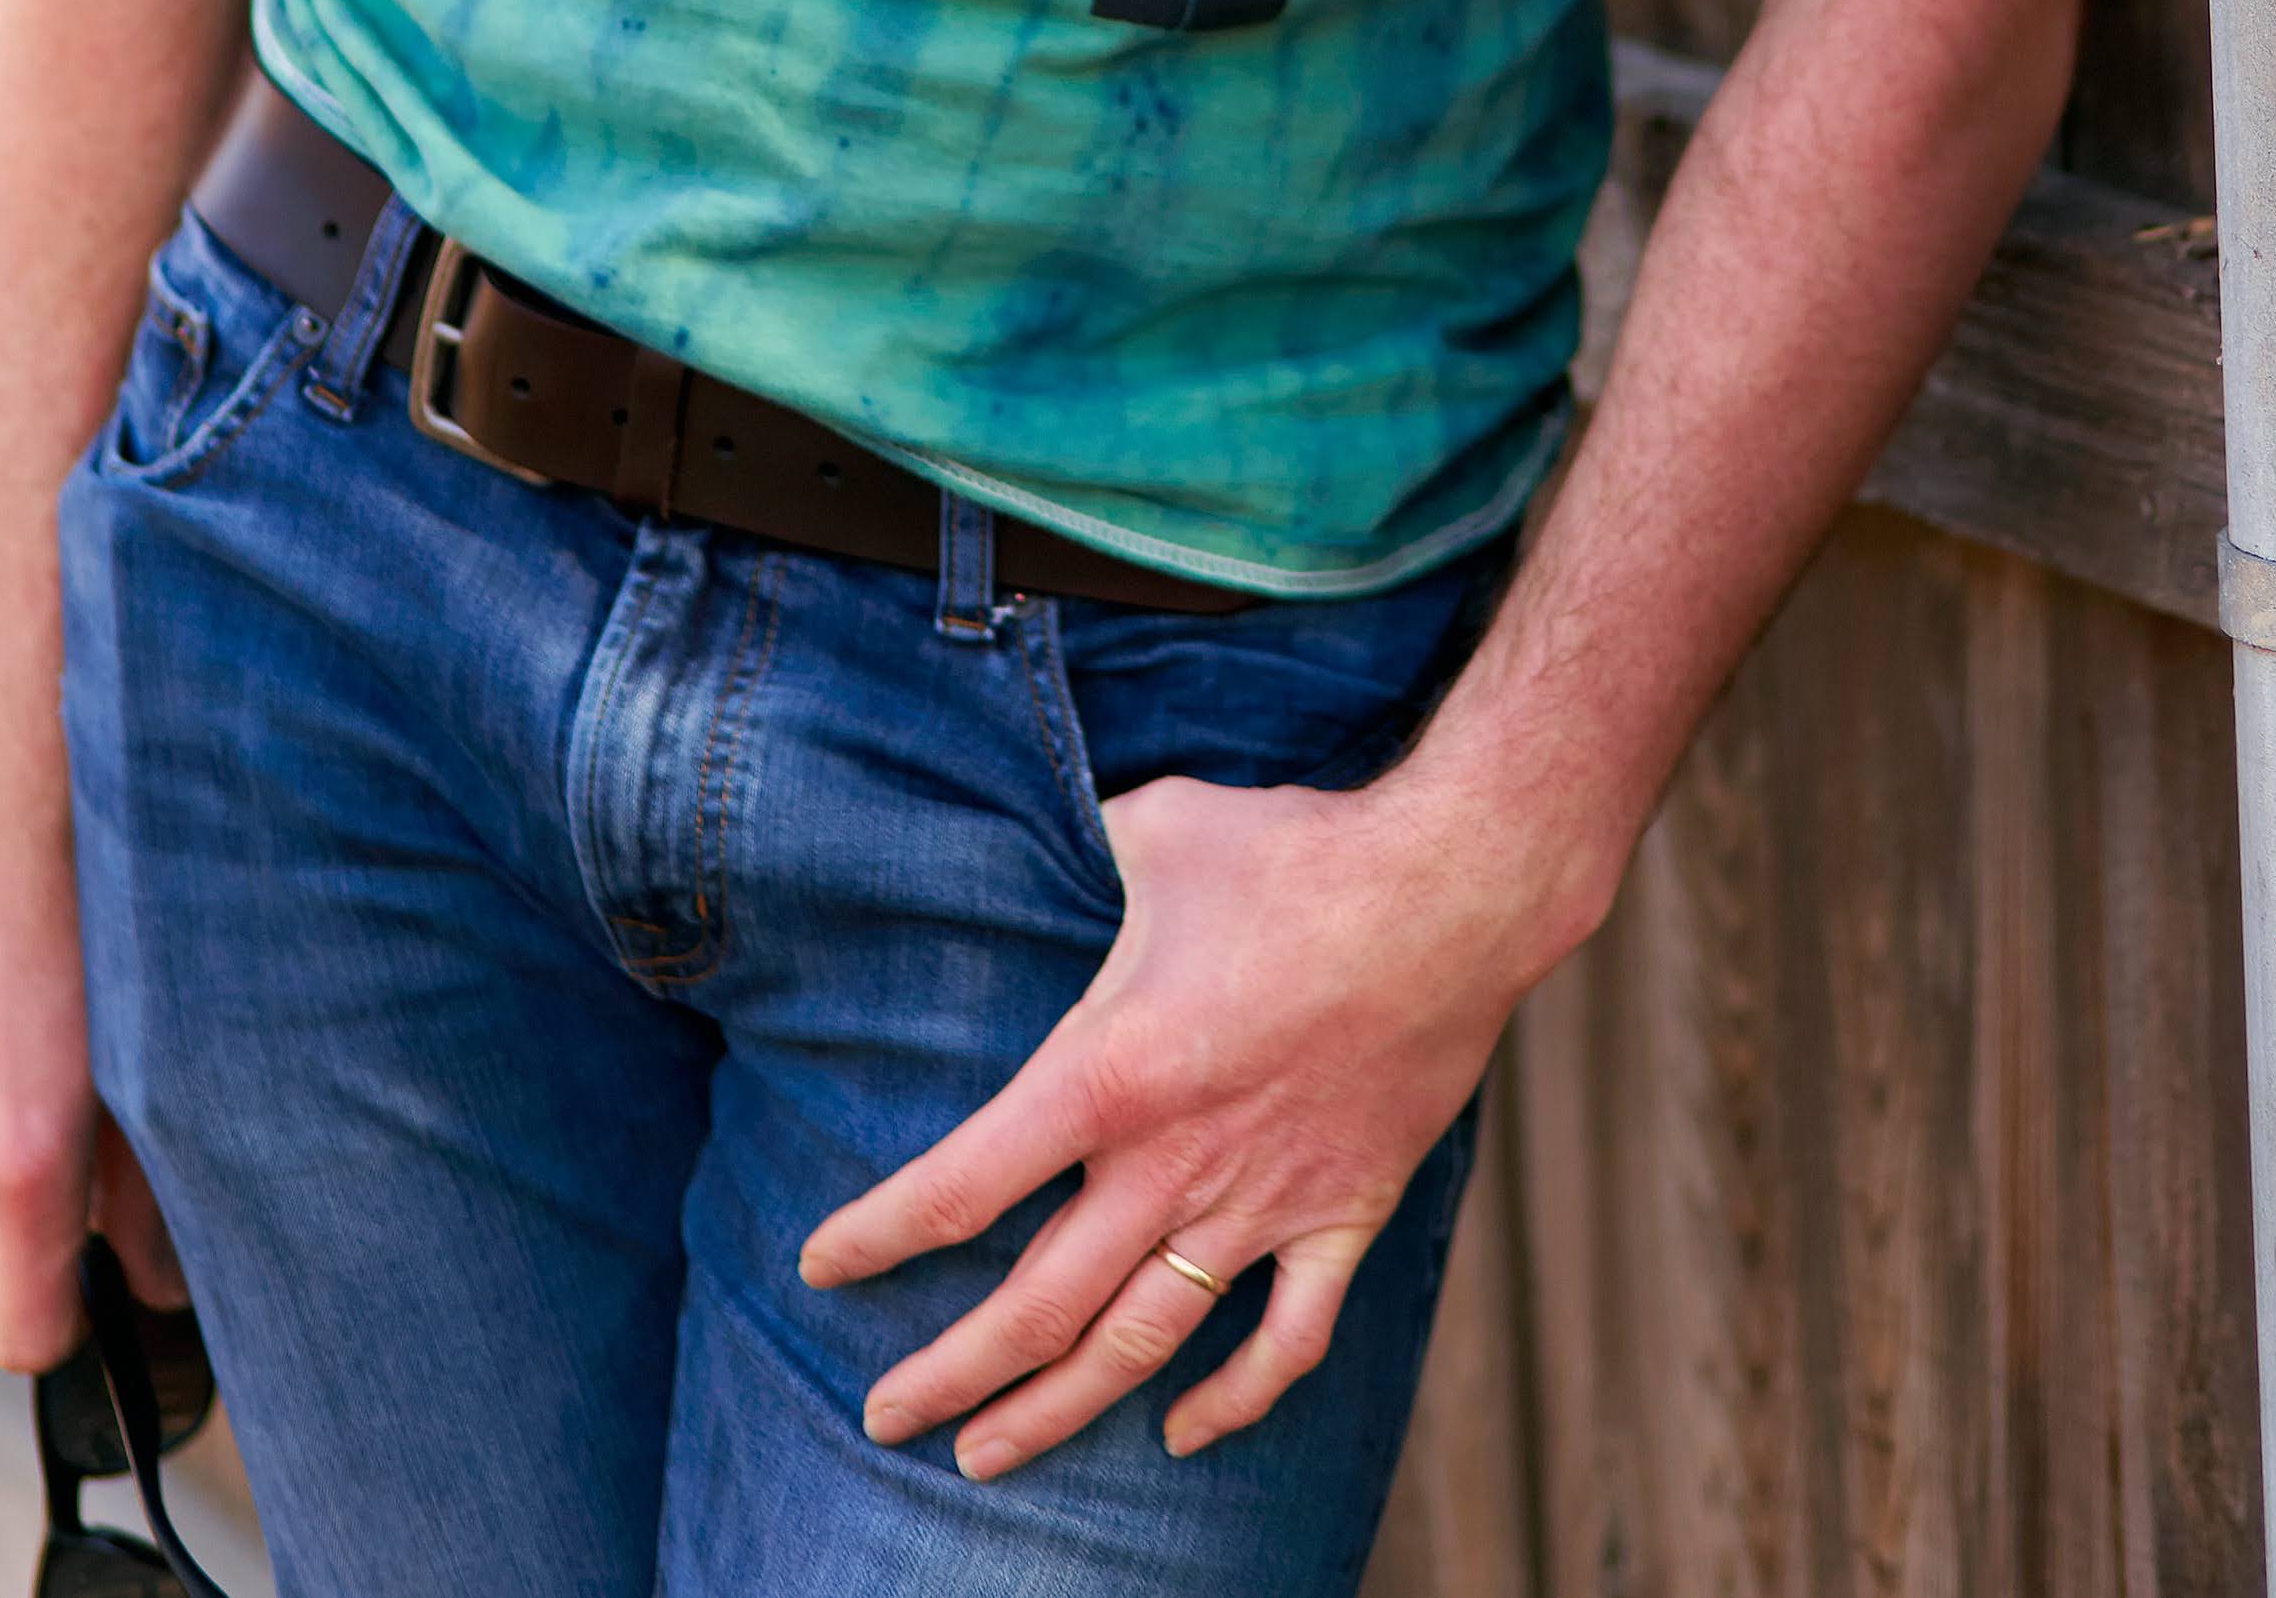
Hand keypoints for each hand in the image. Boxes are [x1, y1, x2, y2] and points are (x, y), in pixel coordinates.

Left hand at [799, 760, 1580, 1481]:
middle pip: (1036, 1305)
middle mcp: (1173, 1162)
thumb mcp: (1157, 826)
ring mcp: (1263, 1204)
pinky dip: (1232, 1402)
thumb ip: (1087, 844)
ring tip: (984, 1459)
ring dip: (1054, 1414)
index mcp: (1108, 1072)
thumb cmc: (1296, 849)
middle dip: (949, 1375)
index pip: (961, 1185)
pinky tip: (1181, 1432)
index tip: (822, 1267)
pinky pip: (1285, 1343)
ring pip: (1139, 1347)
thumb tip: (1045, 815)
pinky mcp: (1342, 1216)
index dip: (880, 1236)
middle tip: (882, 1417)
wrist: (1453, 890)